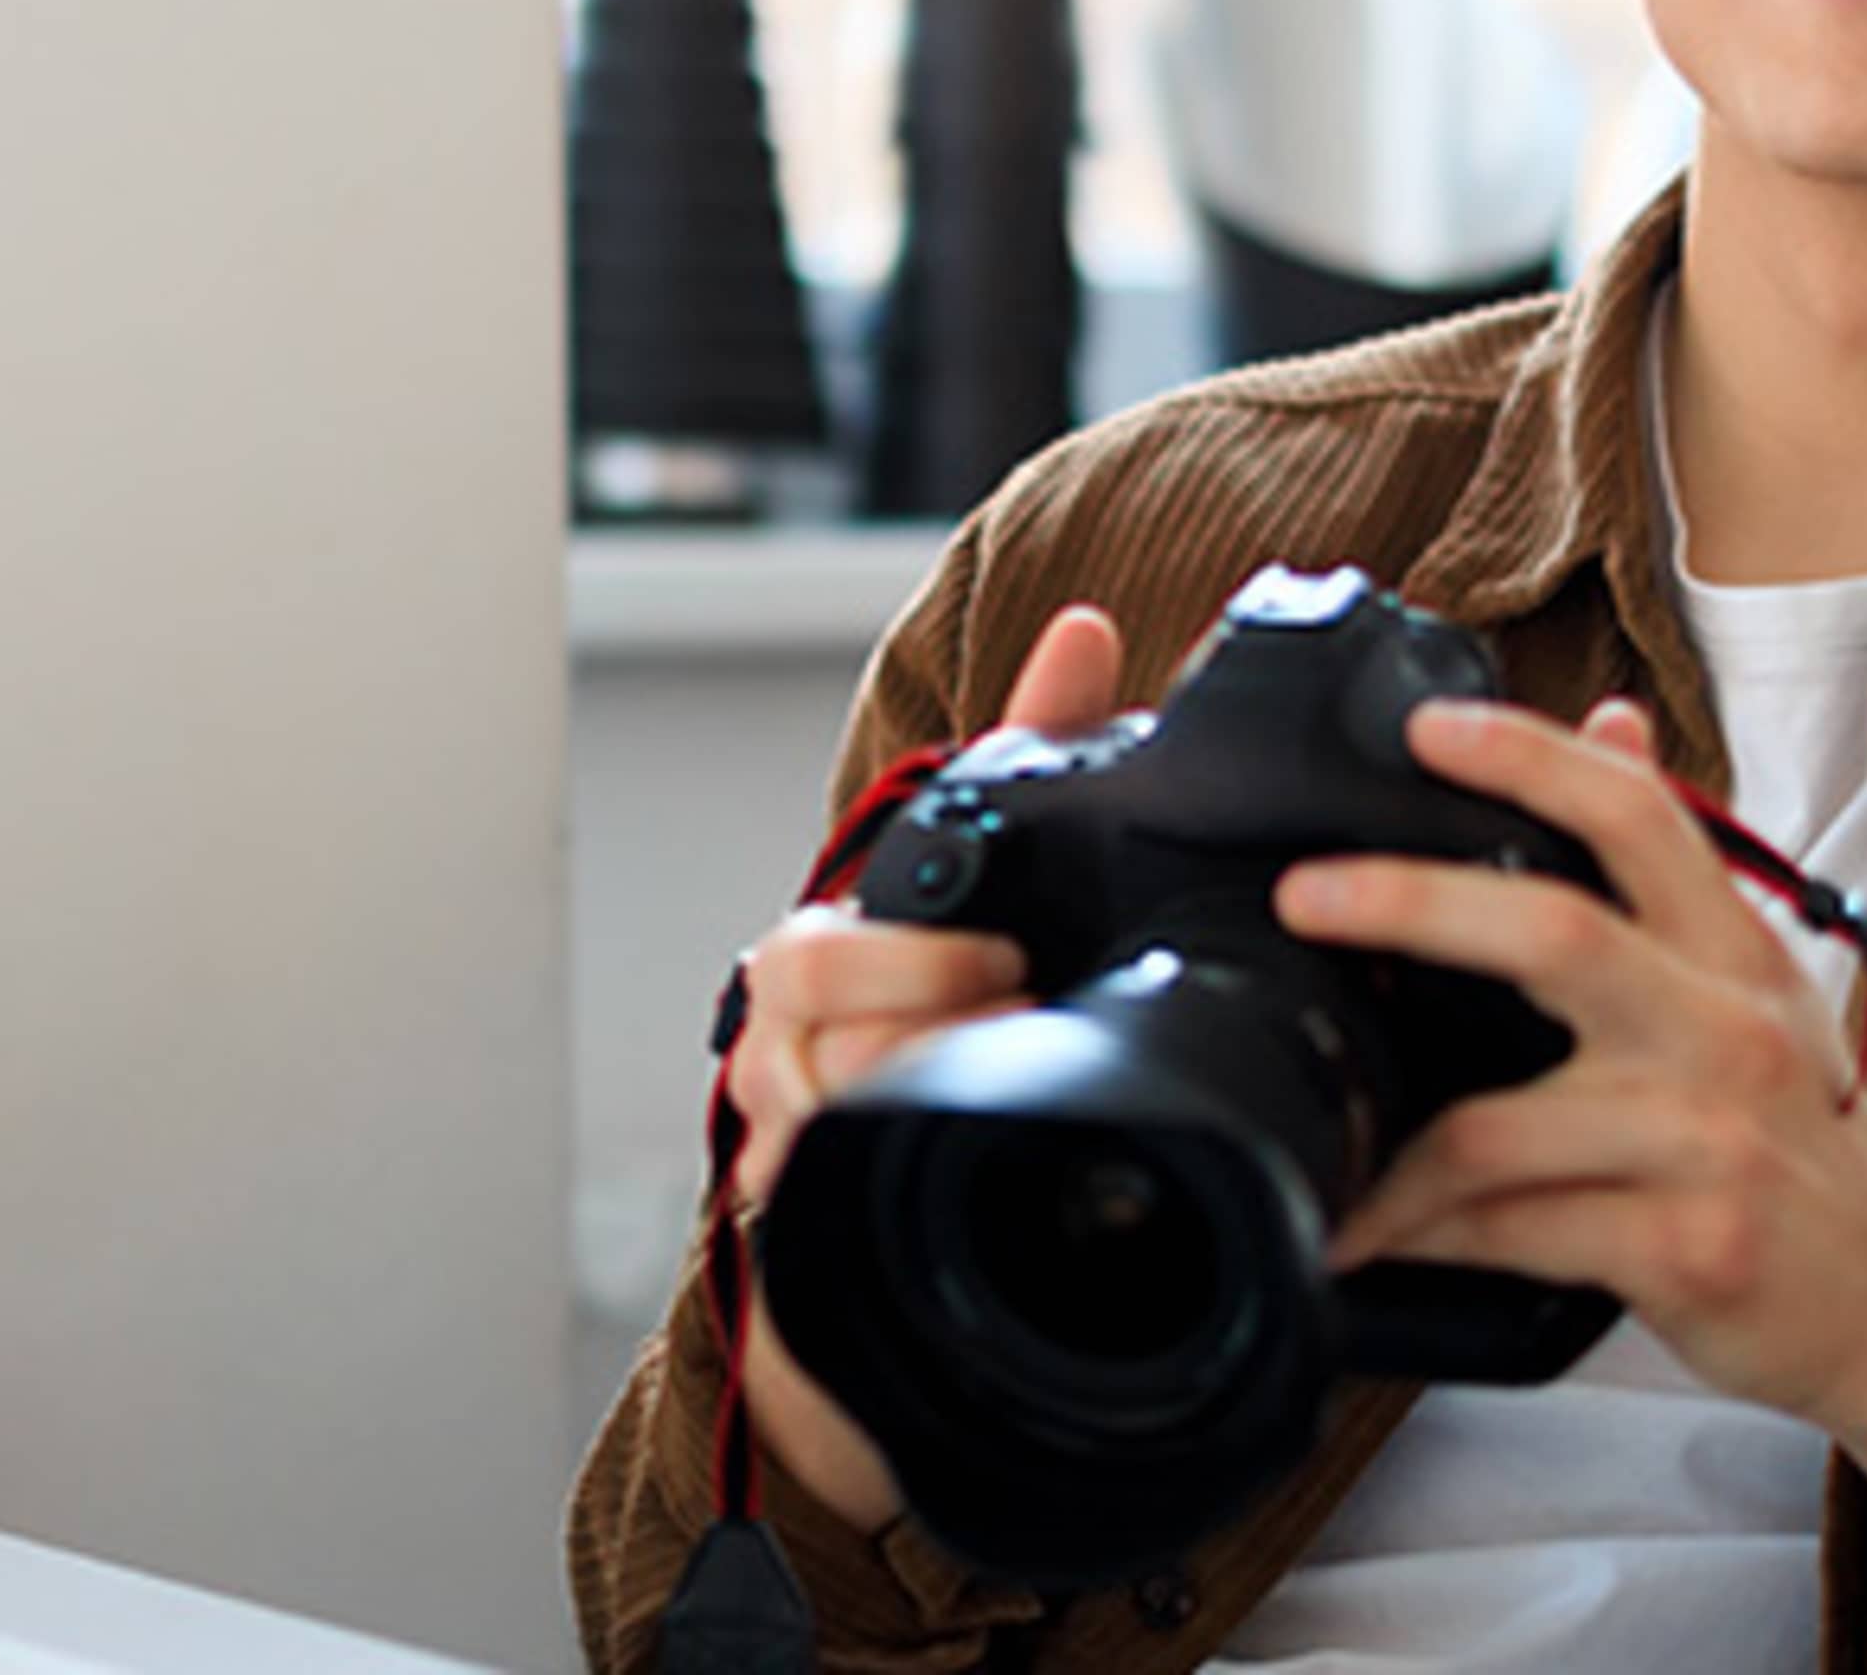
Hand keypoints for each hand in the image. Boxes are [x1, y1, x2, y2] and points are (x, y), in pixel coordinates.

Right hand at [721, 602, 1130, 1528]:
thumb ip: (1032, 739)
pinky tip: (988, 1182)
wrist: (940, 1138)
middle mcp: (780, 1065)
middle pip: (810, 1055)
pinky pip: (840, 1230)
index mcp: (804, 969)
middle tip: (1028, 1020)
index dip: (903, 960)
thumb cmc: (961, 972)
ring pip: (828, 1144)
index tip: (1009, 957)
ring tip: (1033, 1095)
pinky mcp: (823, 1241)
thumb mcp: (998, 853)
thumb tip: (1086, 626)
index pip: (803, 958)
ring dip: (931, 1112)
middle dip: (921, 1035)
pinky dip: (908, 1199)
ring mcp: (794, 1160)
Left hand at [1273, 698, 1866, 1462]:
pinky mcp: (1687, 1251)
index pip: (1639, 816)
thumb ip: (1676, 871)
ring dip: (1388, 1150)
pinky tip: (1378, 1236)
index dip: (1531, 757)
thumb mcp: (1766, 990)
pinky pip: (1511, 1232)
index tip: (1429, 731)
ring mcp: (1708, 1145)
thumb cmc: (1813, 1150)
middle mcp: (1729, 1033)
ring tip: (1326, 1147)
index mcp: (1740, 954)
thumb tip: (1608, 726)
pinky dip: (1423, 1234)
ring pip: (1497, 1124)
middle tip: (1305, 895)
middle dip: (1411, 903)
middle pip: (1554, 934)